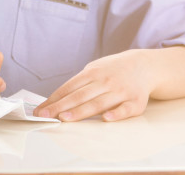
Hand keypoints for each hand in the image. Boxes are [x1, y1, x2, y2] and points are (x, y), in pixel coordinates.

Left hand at [35, 49, 151, 120]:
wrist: (144, 65)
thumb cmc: (112, 71)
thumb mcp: (94, 70)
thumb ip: (79, 84)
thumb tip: (57, 99)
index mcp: (92, 73)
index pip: (68, 88)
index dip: (53, 99)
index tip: (40, 110)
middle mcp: (105, 81)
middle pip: (79, 96)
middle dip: (60, 107)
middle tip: (45, 116)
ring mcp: (121, 91)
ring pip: (98, 103)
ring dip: (80, 112)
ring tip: (64, 118)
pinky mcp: (136, 102)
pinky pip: (125, 109)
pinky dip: (116, 114)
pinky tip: (106, 119)